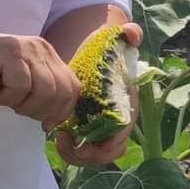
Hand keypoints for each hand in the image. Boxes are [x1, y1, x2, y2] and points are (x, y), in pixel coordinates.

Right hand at [0, 30, 81, 128]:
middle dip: (42, 111)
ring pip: (45, 90)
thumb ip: (38, 93)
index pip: (73, 86)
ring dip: (24, 105)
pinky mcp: (10, 52)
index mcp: (47, 55)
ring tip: (5, 100)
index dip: (63, 110)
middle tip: (18, 110)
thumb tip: (54, 120)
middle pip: (62, 91)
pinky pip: (21, 86)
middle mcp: (41, 48)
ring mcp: (26, 48)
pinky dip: (7, 97)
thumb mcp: (17, 83)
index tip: (44, 123)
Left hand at [53, 22, 142, 167]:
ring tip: (59, 141)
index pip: (123, 133)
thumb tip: (132, 33)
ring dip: (78, 155)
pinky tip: (58, 135)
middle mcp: (117, 118)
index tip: (88, 142)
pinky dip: (72, 149)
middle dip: (90, 155)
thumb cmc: (105, 49)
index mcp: (127, 103)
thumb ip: (128, 33)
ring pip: (96, 153)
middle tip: (66, 144)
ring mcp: (102, 124)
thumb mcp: (114, 39)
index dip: (109, 144)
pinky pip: (84, 148)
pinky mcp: (86, 126)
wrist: (91, 53)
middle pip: (110, 150)